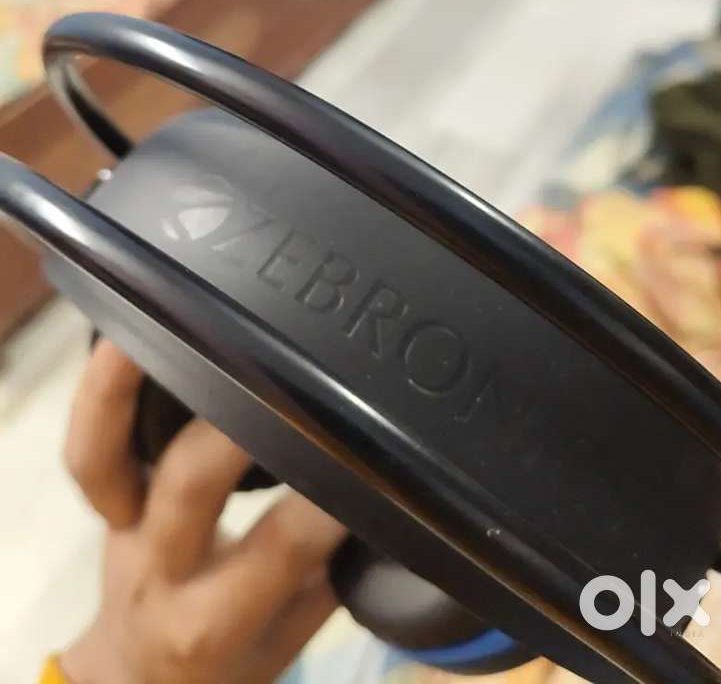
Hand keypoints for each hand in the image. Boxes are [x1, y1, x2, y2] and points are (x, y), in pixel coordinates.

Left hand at [60, 340, 344, 683]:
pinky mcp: (101, 500)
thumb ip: (331, 569)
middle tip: (291, 373)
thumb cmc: (231, 653)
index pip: (279, 550)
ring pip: (104, 457)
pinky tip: (127, 331)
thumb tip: (388, 490)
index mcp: (213, 618)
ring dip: (130, 386)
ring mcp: (118, 528)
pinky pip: (90, 446)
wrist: (141, 679)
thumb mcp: (291, 633)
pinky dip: (102, 390)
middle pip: (190, 483)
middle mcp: (157, 567)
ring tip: (169, 315)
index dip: (324, 502)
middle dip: (243, 424)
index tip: (368, 461)